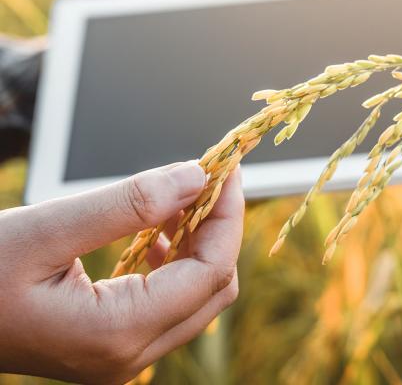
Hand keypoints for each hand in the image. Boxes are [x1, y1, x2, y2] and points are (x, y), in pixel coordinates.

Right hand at [0, 160, 243, 383]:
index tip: (227, 168)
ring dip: (201, 238)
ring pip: (199, 292)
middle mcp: (129, 356)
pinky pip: (172, 299)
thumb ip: (130, 203)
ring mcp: (124, 356)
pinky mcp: (116, 343)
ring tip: (183, 195)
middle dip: (220, 224)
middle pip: (215, 284)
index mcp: (117, 333)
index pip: (212, 269)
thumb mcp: (50, 228)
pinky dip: (179, 257)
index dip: (228, 213)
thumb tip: (195, 177)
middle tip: (209, 176)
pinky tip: (161, 227)